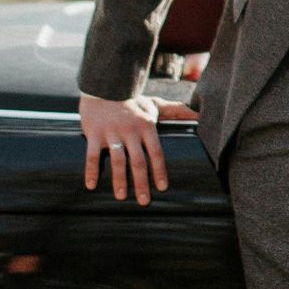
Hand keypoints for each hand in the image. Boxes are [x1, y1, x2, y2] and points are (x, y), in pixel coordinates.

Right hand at [79, 90, 185, 204]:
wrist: (104, 86)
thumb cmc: (131, 101)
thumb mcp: (154, 105)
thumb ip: (175, 111)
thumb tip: (197, 114)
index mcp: (146, 126)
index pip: (156, 152)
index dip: (159, 171)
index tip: (161, 188)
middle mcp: (130, 131)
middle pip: (138, 161)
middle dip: (142, 183)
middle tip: (144, 201)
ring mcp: (112, 133)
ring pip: (118, 160)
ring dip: (119, 180)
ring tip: (121, 197)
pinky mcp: (94, 133)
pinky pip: (92, 155)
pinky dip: (91, 171)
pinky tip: (91, 186)